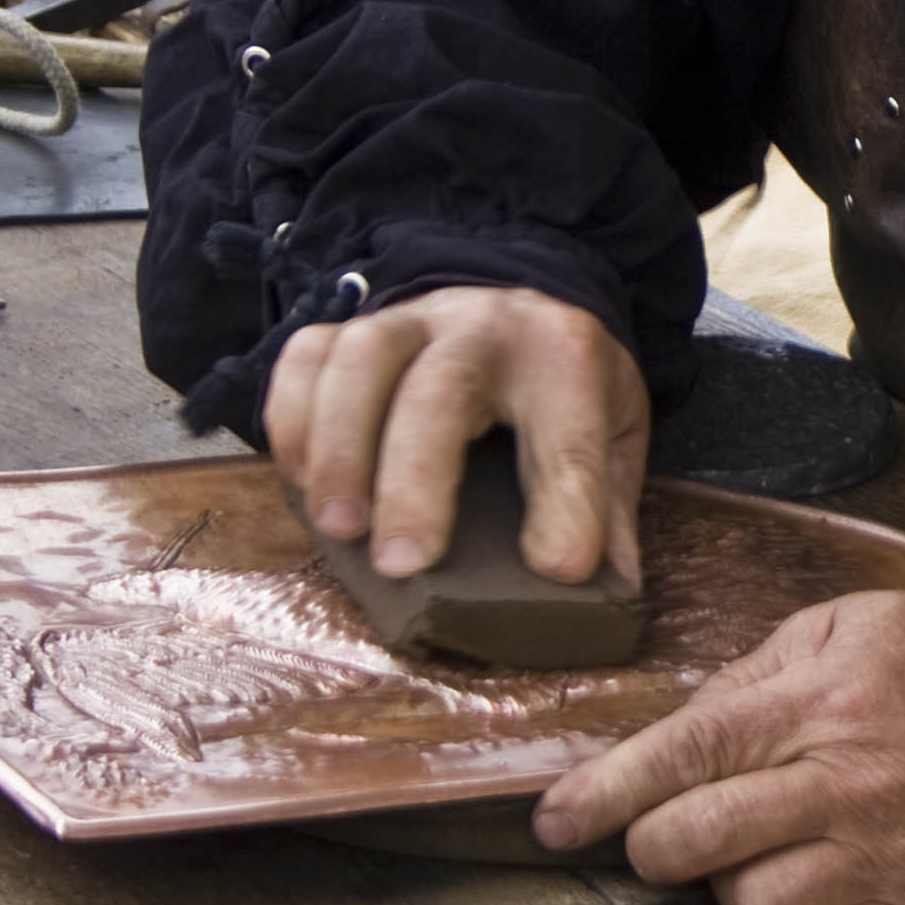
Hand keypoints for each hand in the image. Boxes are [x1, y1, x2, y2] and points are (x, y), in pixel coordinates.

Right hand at [264, 285, 647, 586]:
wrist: (520, 310)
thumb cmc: (562, 388)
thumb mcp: (612, 432)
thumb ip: (608, 507)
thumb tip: (610, 594)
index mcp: (567, 357)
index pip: (569, 433)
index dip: (568, 503)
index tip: (560, 570)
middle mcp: (486, 326)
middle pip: (441, 390)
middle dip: (417, 479)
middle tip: (404, 564)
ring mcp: (411, 320)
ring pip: (362, 362)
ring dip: (340, 451)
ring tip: (340, 531)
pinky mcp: (352, 328)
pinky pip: (305, 358)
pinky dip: (292, 421)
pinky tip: (300, 483)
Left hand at [534, 588, 904, 904]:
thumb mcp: (857, 620)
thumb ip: (759, 671)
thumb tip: (678, 729)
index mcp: (830, 699)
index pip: (689, 752)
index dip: (605, 791)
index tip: (556, 818)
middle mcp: (853, 783)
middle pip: (698, 843)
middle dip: (653, 841)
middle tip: (662, 827)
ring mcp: (887, 857)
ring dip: (730, 883)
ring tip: (761, 844)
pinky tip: (804, 885)